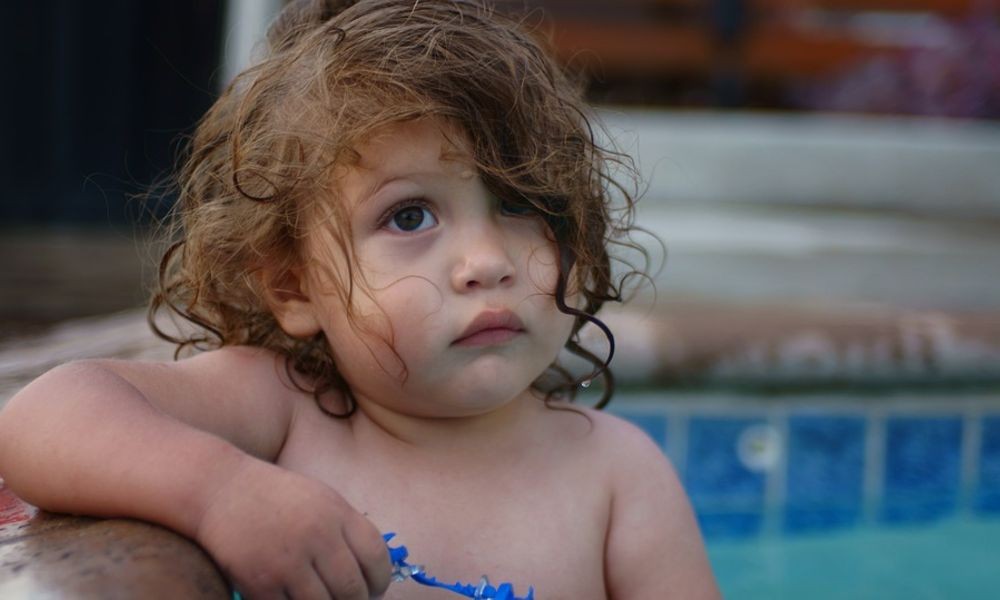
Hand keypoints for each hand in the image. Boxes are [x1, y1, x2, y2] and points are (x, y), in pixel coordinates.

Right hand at [195, 458, 390, 598]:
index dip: (380, 581)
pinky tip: (292, 599)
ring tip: (321, 599)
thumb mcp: (319, 499)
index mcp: (337, 513)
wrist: (219, 490)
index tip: (374, 590)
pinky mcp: (260, 582)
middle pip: (353, 589)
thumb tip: (370, 572)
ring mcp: (288, 561)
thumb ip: (345, 530)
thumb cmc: (274, 496)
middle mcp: (317, 536)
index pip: (376, 557)